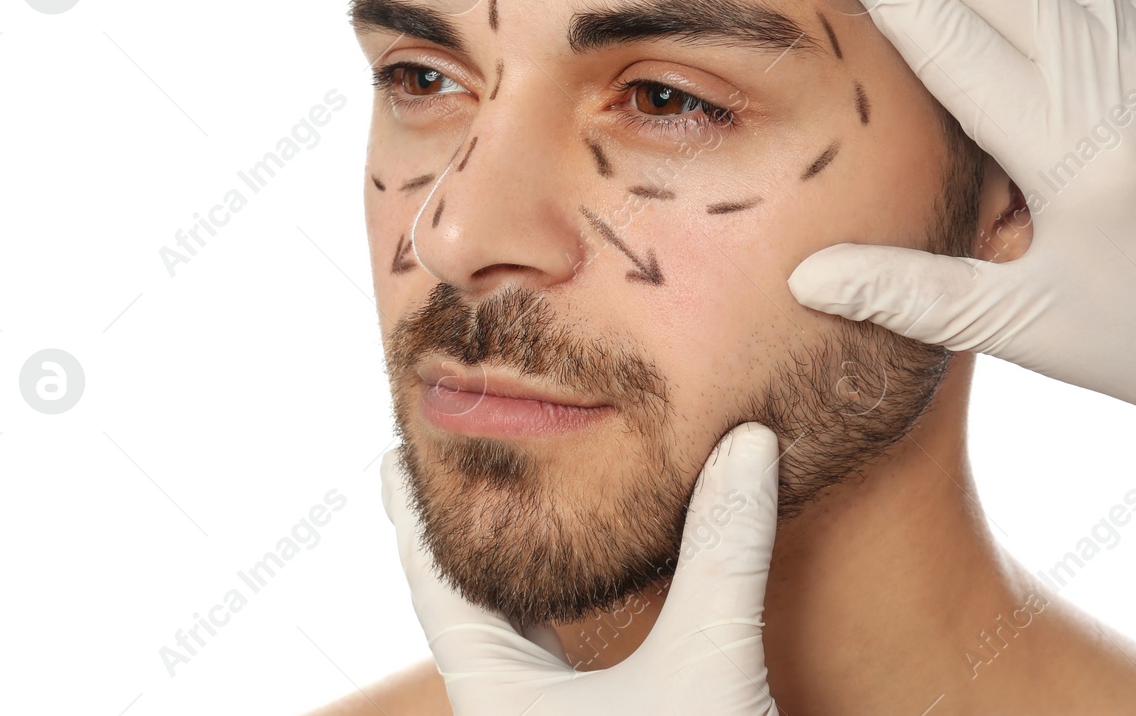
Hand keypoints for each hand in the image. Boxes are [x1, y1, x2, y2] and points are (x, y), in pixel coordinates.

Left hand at [382, 423, 782, 712]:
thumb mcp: (707, 666)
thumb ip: (723, 554)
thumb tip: (748, 444)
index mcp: (497, 700)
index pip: (437, 583)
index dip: (413, 515)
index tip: (387, 456)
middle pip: (467, 609)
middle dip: (463, 540)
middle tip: (454, 471)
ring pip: (511, 645)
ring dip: (513, 583)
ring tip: (513, 523)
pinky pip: (552, 673)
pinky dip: (556, 622)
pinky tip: (582, 604)